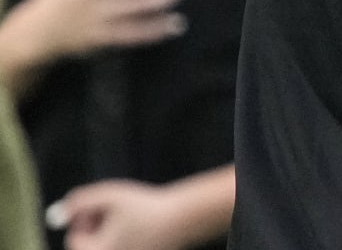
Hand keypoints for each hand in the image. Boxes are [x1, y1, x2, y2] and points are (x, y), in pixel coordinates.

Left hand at [49, 180, 188, 249]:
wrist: (183, 219)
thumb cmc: (146, 206)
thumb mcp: (111, 196)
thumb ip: (81, 201)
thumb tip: (58, 212)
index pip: (74, 240)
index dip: (84, 219)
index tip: (101, 207)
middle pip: (87, 246)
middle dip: (94, 228)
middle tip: (113, 210)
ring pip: (105, 246)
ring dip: (108, 232)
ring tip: (128, 217)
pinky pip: (120, 247)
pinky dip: (123, 238)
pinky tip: (140, 226)